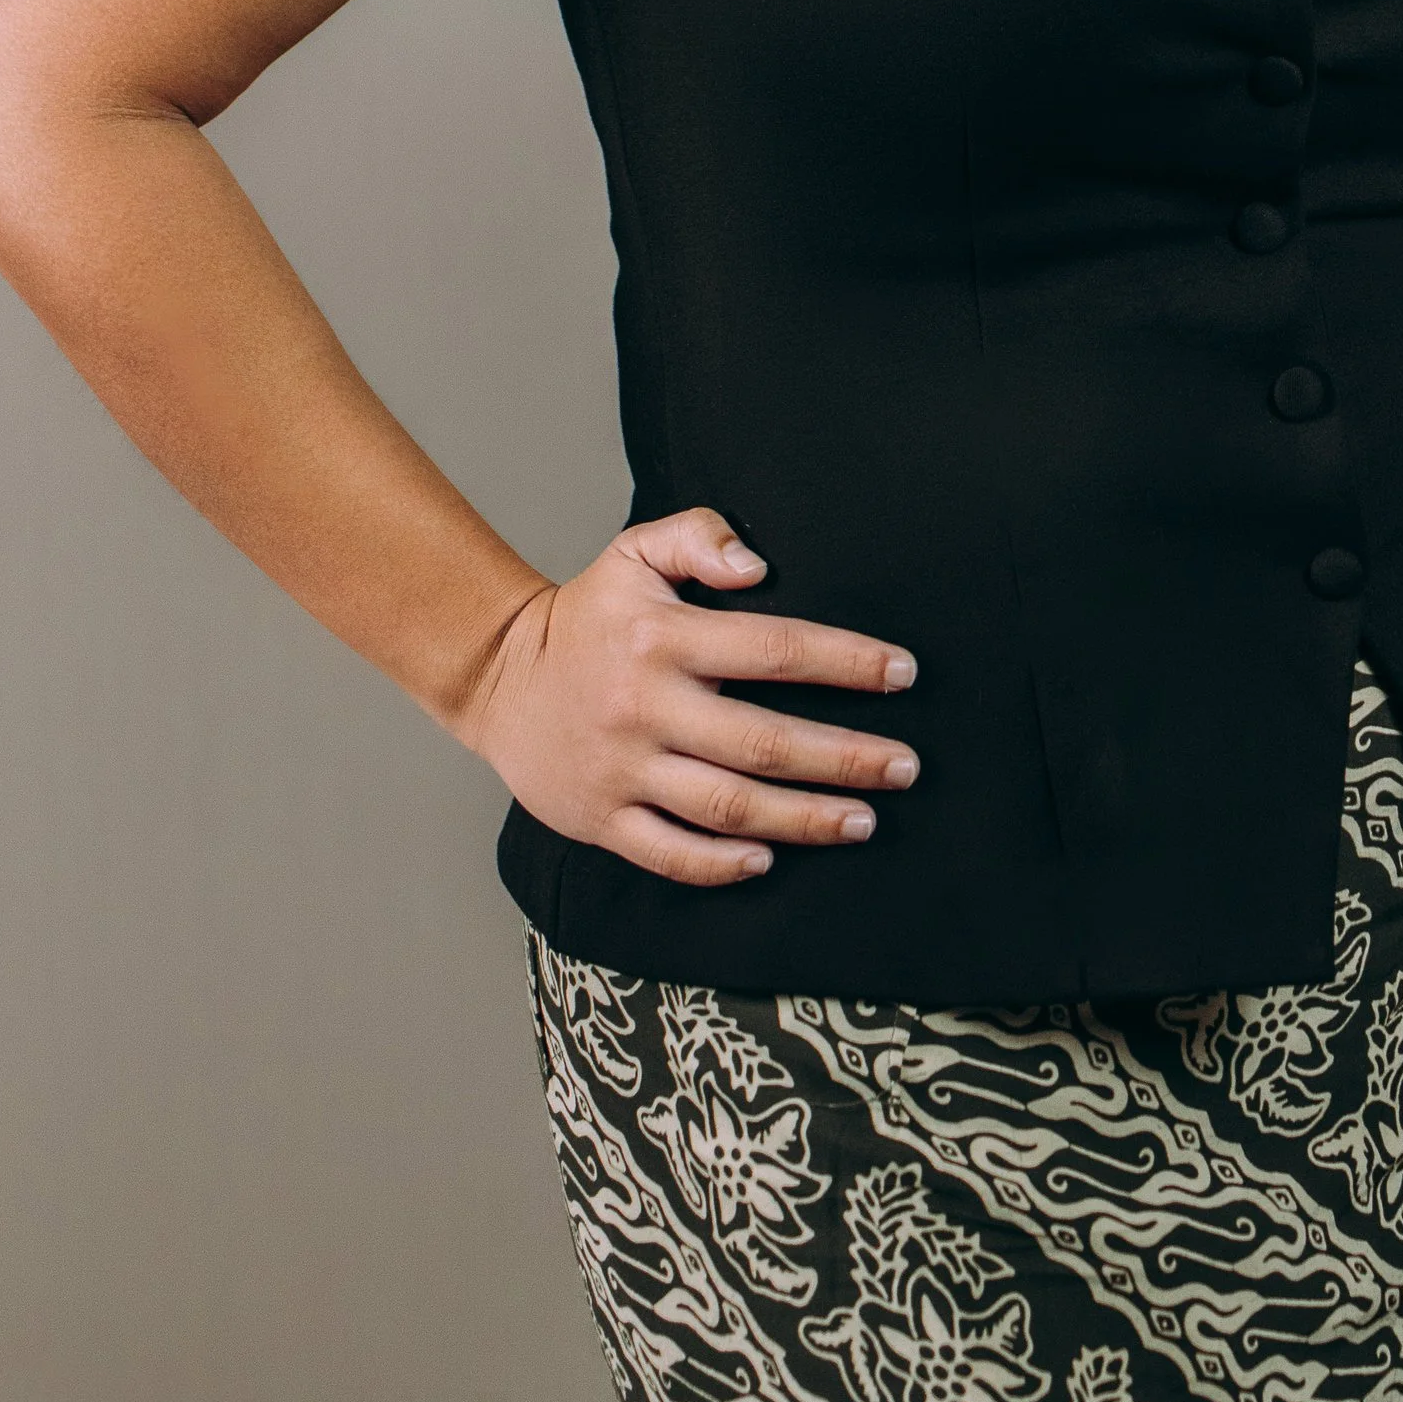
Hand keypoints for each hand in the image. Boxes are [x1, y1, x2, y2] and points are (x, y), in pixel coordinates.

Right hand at [459, 506, 921, 883]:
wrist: (497, 678)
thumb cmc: (588, 615)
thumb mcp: (634, 552)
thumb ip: (699, 538)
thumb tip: (759, 567)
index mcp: (663, 639)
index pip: (773, 648)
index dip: (845, 662)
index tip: (903, 673)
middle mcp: (646, 707)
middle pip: (763, 742)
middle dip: (844, 759)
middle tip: (905, 767)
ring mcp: (623, 769)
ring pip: (727, 807)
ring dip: (803, 818)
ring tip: (863, 821)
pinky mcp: (601, 819)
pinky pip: (670, 854)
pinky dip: (723, 864)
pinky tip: (771, 858)